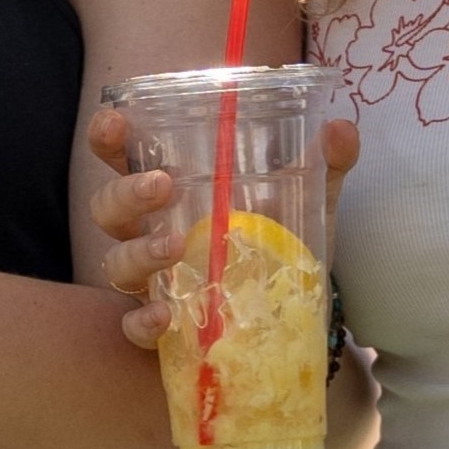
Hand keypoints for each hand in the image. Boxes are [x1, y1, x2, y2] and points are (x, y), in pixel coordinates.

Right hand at [86, 105, 359, 346]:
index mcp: (171, 190)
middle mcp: (149, 231)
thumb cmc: (278, 241)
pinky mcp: (162, 327)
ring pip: (116, 262)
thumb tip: (340, 128)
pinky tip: (165, 315)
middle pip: (108, 207)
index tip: (116, 121)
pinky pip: (133, 326)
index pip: (122, 157)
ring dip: (140, 251)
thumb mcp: (306, 198)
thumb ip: (324, 162)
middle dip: (127, 192)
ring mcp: (151, 281)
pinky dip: (143, 321)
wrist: (294, 312)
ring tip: (174, 244)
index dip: (108, 138)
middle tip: (163, 183)